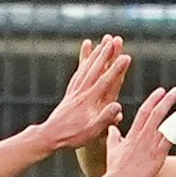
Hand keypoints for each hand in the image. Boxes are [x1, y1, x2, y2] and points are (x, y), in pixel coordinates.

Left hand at [39, 35, 129, 151]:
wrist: (50, 136)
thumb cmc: (73, 136)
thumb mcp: (92, 132)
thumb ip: (105, 119)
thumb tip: (118, 107)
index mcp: (89, 101)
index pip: (105, 82)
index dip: (116, 69)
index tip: (126, 57)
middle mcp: (82, 92)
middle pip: (96, 69)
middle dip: (106, 54)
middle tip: (115, 39)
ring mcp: (75, 90)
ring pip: (87, 67)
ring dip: (96, 53)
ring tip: (104, 41)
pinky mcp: (70, 91)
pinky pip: (78, 71)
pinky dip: (84, 60)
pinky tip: (87, 51)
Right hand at [101, 87, 175, 176]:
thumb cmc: (115, 168)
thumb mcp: (112, 149)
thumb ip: (113, 136)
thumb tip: (111, 128)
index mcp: (133, 133)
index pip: (144, 111)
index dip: (153, 100)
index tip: (161, 91)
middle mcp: (143, 136)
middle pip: (157, 113)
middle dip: (167, 100)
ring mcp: (151, 145)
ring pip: (166, 125)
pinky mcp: (158, 155)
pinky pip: (170, 140)